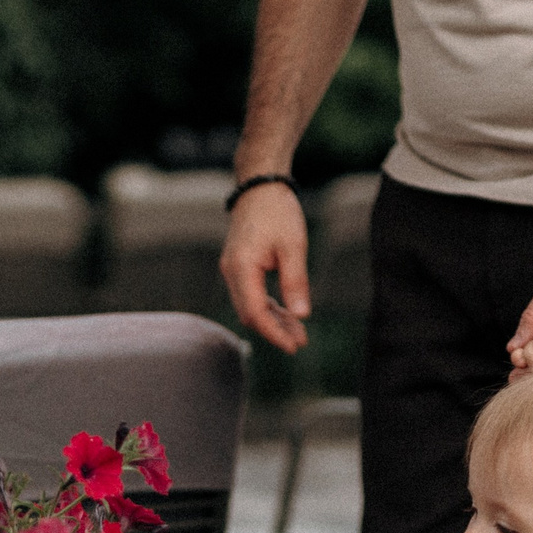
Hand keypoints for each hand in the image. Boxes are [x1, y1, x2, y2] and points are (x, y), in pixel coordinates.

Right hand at [219, 181, 310, 352]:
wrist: (260, 187)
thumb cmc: (277, 211)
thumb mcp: (293, 246)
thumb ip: (295, 282)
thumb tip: (301, 315)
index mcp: (242, 267)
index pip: (255, 312)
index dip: (274, 333)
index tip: (294, 346)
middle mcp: (231, 272)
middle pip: (249, 314)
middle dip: (274, 331)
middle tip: (300, 341)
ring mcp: (232, 270)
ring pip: (249, 307)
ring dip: (272, 321)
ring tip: (297, 331)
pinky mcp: (238, 268)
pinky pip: (250, 296)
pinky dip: (267, 307)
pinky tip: (286, 313)